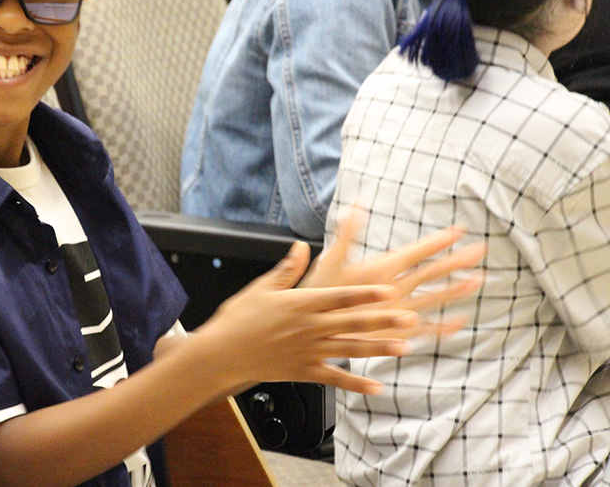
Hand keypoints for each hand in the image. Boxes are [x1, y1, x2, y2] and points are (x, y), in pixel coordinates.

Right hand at [194, 214, 483, 395]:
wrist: (222, 354)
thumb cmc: (238, 318)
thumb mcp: (261, 288)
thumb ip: (286, 269)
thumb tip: (301, 246)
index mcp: (301, 304)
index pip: (340, 297)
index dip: (367, 293)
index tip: (389, 289)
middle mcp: (309, 328)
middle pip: (353, 323)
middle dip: (384, 320)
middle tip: (410, 317)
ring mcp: (309, 352)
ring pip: (350, 350)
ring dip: (379, 348)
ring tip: (404, 347)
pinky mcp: (304, 371)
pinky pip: (335, 378)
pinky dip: (356, 385)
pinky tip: (377, 388)